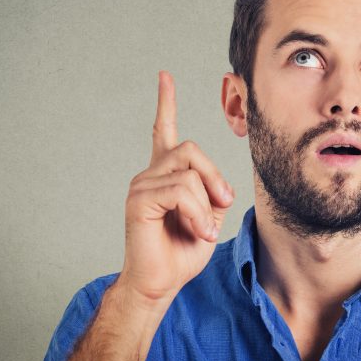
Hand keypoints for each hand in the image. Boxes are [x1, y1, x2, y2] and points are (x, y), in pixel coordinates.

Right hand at [118, 71, 233, 304]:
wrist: (160, 283)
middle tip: (221, 205)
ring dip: (206, 205)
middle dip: (214, 177)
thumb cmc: (182, 253)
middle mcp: (150, 174)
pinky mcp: (139, 200)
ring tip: (203, 229)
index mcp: (165, 175)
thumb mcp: (210, 216)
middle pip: (191, 149)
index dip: (165, 103)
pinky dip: (197, 213)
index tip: (164, 76)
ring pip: (189, 173)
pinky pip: (180, 191)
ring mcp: (141, 185)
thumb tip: (217, 184)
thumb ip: (213, 191)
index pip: (163, 131)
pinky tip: (196, 231)